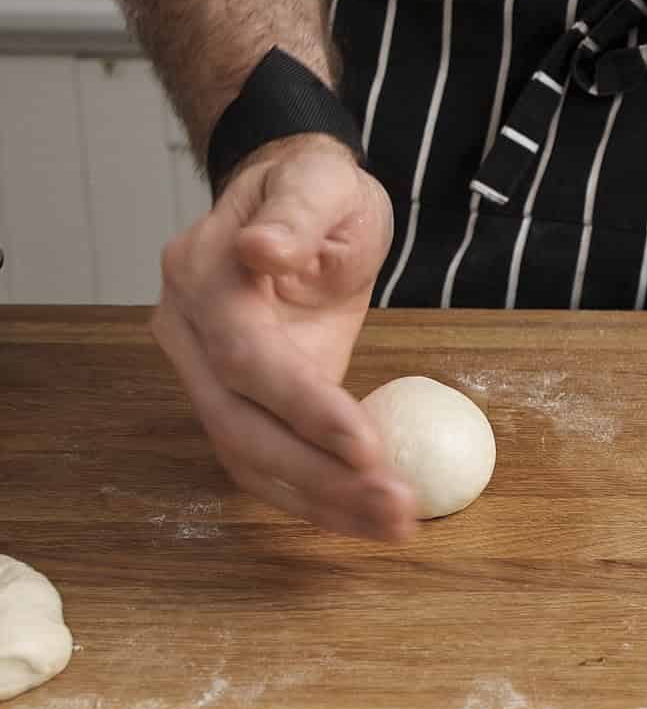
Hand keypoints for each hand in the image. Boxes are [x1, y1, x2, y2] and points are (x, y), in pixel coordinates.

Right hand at [151, 134, 416, 539]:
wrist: (290, 205)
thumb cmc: (313, 189)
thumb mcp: (318, 182)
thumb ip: (295, 216)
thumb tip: (262, 249)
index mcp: (204, 275)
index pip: (246, 356)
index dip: (302, 406)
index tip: (366, 447)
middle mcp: (189, 333)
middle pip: (240, 425)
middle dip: (319, 475)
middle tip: (395, 505)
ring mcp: (205, 374)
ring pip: (248, 459)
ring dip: (322, 502)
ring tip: (395, 525)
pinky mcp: (238, 402)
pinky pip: (266, 461)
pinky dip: (316, 497)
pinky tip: (367, 518)